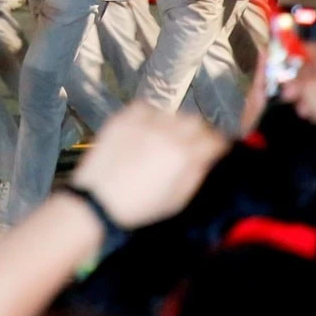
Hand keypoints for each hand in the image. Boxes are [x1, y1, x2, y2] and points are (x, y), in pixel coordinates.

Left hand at [67, 102, 226, 229]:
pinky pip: (146, 107)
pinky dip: (151, 115)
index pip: (213, 139)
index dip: (218, 144)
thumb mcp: (177, 200)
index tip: (216, 148)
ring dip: (176, 124)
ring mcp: (144, 123)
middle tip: (193, 142)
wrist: (97, 202)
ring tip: (168, 137)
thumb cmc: (140, 207)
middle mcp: (167, 133)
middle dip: (199, 132)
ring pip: (172, 113)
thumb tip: (208, 158)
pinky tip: (148, 128)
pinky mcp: (123, 118)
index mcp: (183, 156)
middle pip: (196, 121)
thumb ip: (196, 174)